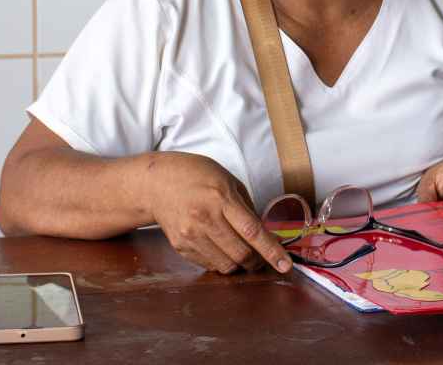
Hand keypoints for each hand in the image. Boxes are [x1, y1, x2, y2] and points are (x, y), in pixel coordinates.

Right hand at [144, 152, 291, 274]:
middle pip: (241, 254)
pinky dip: (221, 261)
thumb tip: (265, 235)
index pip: (252, 231)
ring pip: (226, 265)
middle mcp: (205, 219)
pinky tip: (220, 247)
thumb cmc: (197, 176)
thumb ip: (247, 207)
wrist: (157, 183)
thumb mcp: (228, 180)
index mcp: (221, 198)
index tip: (285, 265)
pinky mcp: (181, 247)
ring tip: (241, 252)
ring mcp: (191, 235)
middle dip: (257, 262)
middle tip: (262, 258)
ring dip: (240, 264)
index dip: (272, 251)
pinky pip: (210, 264)